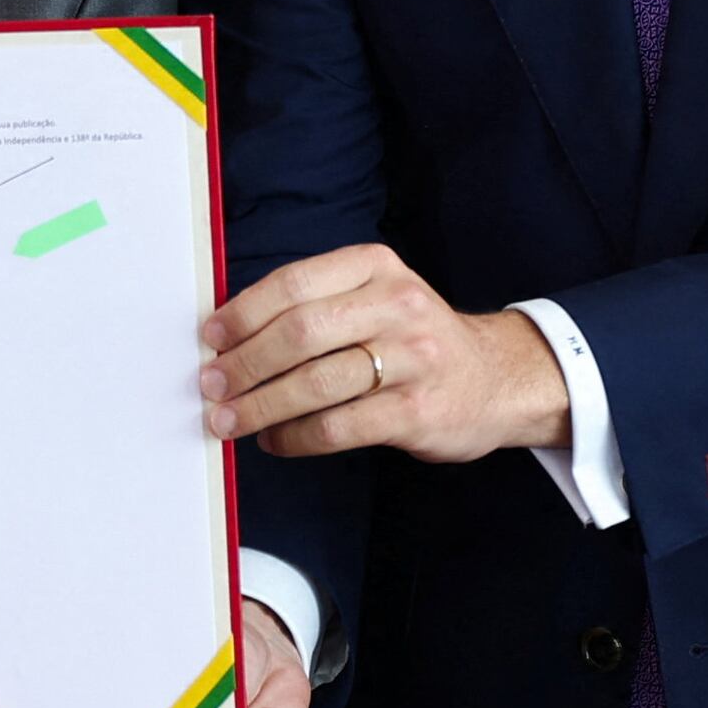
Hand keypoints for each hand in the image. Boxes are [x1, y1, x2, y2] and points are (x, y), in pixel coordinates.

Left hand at [201, 245, 570, 464]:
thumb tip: (232, 334)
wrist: (496, 379)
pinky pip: (338, 426)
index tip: (211, 339)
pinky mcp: (416, 410)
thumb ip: (318, 303)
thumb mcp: (377, 296)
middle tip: (212, 386)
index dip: (243, 313)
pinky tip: (275, 441)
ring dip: (260, 406)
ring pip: (315, 383)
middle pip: (300, 332)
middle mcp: (397, 305)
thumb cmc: (416, 339)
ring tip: (229, 420)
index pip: (294, 284)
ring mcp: (412, 358)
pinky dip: (295, 437)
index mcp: (376, 266)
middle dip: (244, 364)